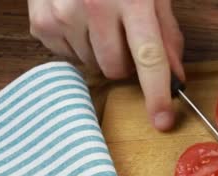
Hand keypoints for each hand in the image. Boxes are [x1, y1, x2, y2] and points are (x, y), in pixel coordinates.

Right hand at [28, 0, 184, 130]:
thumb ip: (167, 35)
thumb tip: (176, 77)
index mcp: (133, 0)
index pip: (149, 59)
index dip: (157, 95)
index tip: (163, 121)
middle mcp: (95, 8)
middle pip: (117, 70)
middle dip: (126, 63)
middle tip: (125, 37)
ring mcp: (63, 14)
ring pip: (92, 65)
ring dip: (101, 53)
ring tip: (101, 22)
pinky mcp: (41, 20)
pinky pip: (67, 56)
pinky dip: (78, 46)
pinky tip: (80, 21)